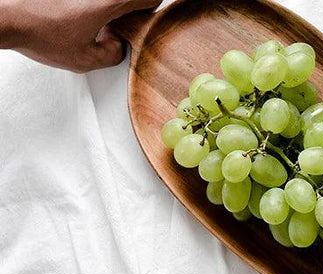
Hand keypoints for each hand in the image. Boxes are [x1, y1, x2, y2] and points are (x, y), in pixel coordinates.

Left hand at [1, 0, 158, 71]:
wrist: (7, 17)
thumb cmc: (40, 33)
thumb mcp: (86, 60)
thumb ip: (113, 54)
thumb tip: (117, 45)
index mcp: (109, 2)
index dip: (150, 10)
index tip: (143, 20)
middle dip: (126, 12)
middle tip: (114, 29)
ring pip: (107, 0)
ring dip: (105, 10)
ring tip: (89, 24)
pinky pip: (89, 0)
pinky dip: (87, 7)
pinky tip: (73, 17)